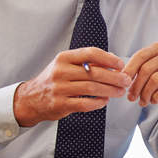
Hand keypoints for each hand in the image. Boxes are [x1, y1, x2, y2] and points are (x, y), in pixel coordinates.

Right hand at [14, 48, 129, 126]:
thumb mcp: (66, 65)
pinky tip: (105, 101)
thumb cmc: (54, 80)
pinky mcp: (61, 104)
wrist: (31, 99)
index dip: (108, 58)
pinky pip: (85, 104)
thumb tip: (112, 58)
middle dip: (114, 77)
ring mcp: (60, 88)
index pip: (90, 53)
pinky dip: (98, 103)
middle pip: (94, 73)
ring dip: (110, 90)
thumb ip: (87, 62)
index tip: (121, 64)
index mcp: (64, 58)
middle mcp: (60, 72)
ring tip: (120, 91)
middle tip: (126, 81)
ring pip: (91, 88)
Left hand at [122, 42, 157, 107]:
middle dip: (136, 86)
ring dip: (145, 94)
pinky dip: (156, 97)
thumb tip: (117, 74)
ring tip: (142, 102)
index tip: (121, 83)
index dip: (129, 70)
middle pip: (146, 69)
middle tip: (131, 97)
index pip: (140, 56)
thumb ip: (136, 68)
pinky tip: (153, 101)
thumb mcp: (152, 69)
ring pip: (155, 80)